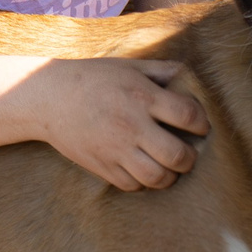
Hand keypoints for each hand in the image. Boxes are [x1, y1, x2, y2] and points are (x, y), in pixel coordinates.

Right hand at [35, 58, 209, 190]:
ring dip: (170, 175)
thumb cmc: (93, 78)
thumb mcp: (129, 66)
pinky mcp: (101, 166)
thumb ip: (162, 71)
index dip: (202, 123)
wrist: (49, 97)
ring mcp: (115, 149)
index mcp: (142, 96)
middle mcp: (131, 125)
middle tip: (187, 153)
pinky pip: (132, 185)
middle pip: (177, 155)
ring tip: (167, 166)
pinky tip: (142, 169)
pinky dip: (143, 182)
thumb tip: (189, 78)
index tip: (200, 126)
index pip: (188, 115)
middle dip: (189, 158)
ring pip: (157, 177)